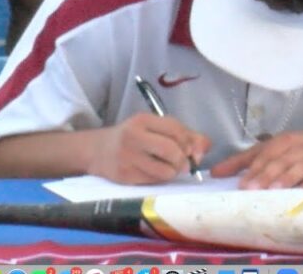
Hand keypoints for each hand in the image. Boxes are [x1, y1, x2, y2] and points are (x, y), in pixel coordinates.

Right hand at [87, 113, 210, 184]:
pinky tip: (154, 173)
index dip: (189, 142)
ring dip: (173, 172)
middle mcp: (133, 136)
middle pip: (172, 151)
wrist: (98, 151)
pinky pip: (154, 182)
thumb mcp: (153, 128)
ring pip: (165, 171)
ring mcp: (127, 157)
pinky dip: (160, 179)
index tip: (192, 150)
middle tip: (183, 164)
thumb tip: (205, 147)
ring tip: (168, 168)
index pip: (175, 129)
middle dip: (183, 160)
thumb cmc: (133, 138)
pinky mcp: (125, 176)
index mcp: (143, 120)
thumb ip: (182, 134)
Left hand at [211, 131, 302, 189]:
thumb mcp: (281, 154)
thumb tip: (215, 172)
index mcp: (289, 139)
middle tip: (251, 189)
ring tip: (273, 190)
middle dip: (266, 173)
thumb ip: (250, 161)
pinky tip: (302, 193)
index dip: (253, 166)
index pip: (268, 150)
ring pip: (301, 165)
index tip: (240, 184)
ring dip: (287, 177)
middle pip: (282, 158)